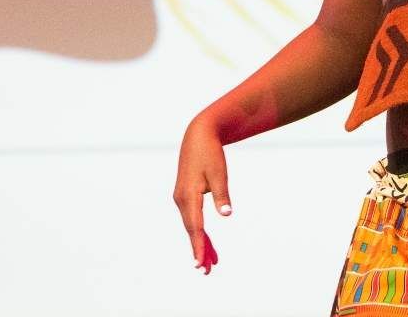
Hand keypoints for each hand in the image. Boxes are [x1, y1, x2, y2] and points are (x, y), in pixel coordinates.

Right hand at [173, 116, 230, 273]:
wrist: (198, 135)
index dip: (198, 245)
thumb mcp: (219, 173)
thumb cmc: (210, 153)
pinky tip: (207, 242)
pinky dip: (199, 231)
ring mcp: (182, 198)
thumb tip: (226, 214)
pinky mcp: (186, 196)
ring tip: (210, 263)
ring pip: (192, 226)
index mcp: (188, 195)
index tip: (200, 263)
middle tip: (207, 271)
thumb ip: (222, 195)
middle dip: (199, 250)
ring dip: (200, 243)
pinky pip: (193, 218)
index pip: (195, 226)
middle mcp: (181, 199)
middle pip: (192, 230)